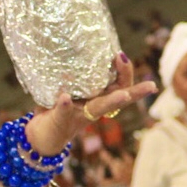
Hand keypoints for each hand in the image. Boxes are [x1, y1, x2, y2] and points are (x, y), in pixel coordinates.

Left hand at [23, 53, 156, 155]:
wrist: (39, 137)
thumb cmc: (55, 109)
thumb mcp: (66, 91)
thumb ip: (71, 75)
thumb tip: (72, 49)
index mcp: (97, 99)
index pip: (119, 86)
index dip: (125, 73)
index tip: (122, 56)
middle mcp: (93, 109)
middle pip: (119, 99)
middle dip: (135, 91)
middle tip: (148, 83)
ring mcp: (79, 117)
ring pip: (100, 109)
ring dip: (112, 101)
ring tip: (122, 94)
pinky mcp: (60, 122)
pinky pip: (63, 113)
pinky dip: (64, 106)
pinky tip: (64, 98)